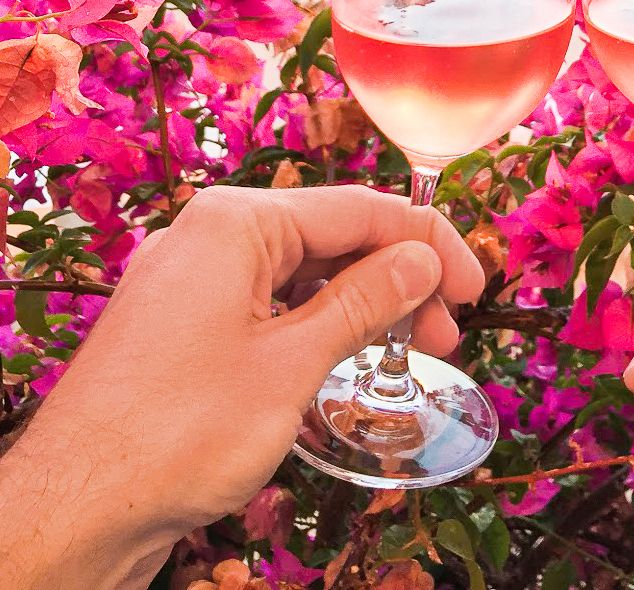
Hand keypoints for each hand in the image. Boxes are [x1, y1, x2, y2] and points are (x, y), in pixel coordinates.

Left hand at [0, 184, 484, 589]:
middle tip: (445, 336)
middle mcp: (209, 234)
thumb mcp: (293, 365)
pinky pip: (263, 305)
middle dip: (395, 279)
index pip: (359, 208)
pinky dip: (312, 326)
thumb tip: (422, 262)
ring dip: (357, 306)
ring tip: (404, 354)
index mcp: (236, 222)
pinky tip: (342, 361)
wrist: (74, 508)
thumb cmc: (180, 433)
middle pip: (329, 236)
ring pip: (297, 274)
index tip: (475, 290)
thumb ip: (365, 303)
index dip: (427, 245)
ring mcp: (188, 280)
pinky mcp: (177, 326)